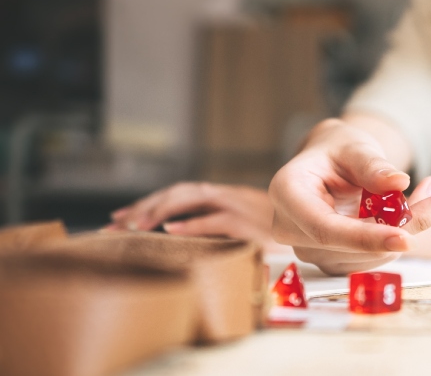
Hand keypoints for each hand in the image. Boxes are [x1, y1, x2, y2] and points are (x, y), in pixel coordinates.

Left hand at [106, 182, 280, 249]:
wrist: (315, 225)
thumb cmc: (280, 232)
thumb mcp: (246, 226)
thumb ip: (218, 227)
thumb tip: (181, 237)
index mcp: (226, 196)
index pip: (180, 194)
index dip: (149, 203)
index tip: (120, 217)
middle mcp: (229, 196)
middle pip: (180, 193)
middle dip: (145, 206)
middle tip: (115, 224)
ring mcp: (240, 206)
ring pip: (192, 198)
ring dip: (161, 210)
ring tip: (135, 224)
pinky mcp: (249, 222)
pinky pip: (216, 220)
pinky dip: (192, 225)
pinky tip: (170, 231)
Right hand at [268, 118, 430, 274]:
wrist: (331, 163)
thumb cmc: (337, 149)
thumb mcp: (354, 145)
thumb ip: (372, 165)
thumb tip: (398, 182)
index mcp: (288, 195)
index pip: (325, 230)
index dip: (367, 238)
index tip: (407, 239)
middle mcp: (293, 230)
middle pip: (356, 245)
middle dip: (408, 225)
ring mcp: (314, 251)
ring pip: (374, 254)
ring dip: (412, 226)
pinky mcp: (337, 260)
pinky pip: (379, 254)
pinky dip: (406, 232)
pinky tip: (421, 205)